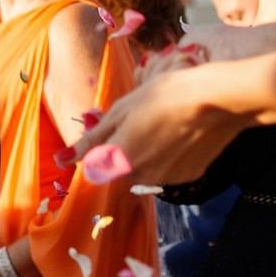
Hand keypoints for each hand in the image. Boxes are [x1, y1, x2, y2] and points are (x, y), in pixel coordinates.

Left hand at [75, 64, 250, 186]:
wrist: (215, 100)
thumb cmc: (164, 96)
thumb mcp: (120, 111)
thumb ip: (90, 141)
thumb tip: (60, 160)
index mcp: (118, 160)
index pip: (96, 164)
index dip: (103, 145)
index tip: (117, 126)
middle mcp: (140, 177)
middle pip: (120, 168)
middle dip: (123, 148)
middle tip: (142, 120)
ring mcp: (166, 180)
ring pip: (144, 170)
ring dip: (146, 153)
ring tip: (163, 124)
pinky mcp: (188, 178)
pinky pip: (167, 170)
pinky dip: (168, 156)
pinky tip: (179, 134)